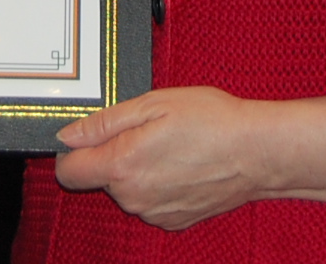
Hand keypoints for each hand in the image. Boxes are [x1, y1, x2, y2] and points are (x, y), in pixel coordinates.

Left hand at [52, 86, 264, 230]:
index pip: (69, 171)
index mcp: (121, 165)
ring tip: (171, 146)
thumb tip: (68, 135)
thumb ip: (104, 122)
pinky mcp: (172, 221)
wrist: (257, 153)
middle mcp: (133, 197)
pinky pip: (149, 201)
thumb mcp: (152, 104)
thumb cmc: (211, 121)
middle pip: (100, 178)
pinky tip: (182, 164)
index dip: (74, 150)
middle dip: (113, 155)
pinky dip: (158, 184)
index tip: (91, 136)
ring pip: (126, 189)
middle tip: (147, 130)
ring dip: (137, 169)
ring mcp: (153, 212)